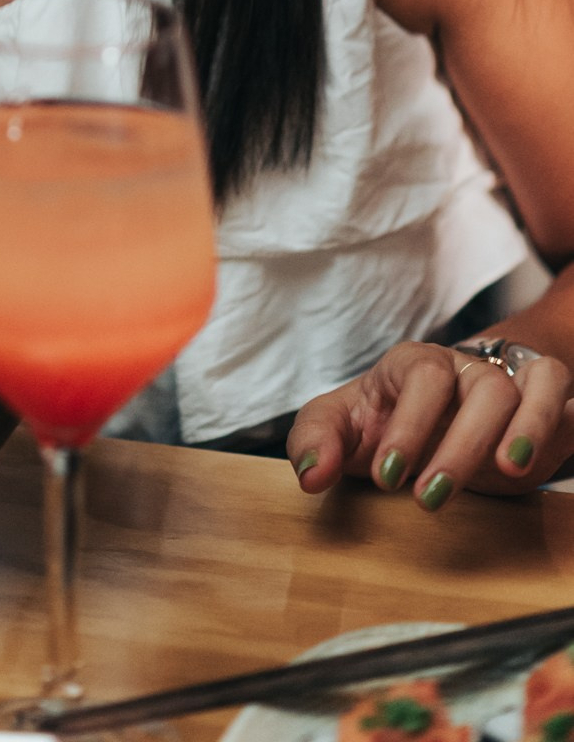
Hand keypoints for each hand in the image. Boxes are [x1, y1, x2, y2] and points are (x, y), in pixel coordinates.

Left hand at [287, 341, 573, 507]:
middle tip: (429, 498)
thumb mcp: (344, 423)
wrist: (438, 408)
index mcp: (417, 363)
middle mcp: (471, 367)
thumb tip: (311, 475)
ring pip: (539, 382)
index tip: (388, 476)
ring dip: (530, 425)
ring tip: (511, 469)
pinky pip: (567, 399)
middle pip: (483, 388)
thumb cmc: (387, 416)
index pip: (422, 376)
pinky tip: (546, 461)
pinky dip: (563, 421)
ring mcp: (515, 383)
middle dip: (460, 444)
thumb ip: (316, 441)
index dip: (408, 425)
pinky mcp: (550, 406)